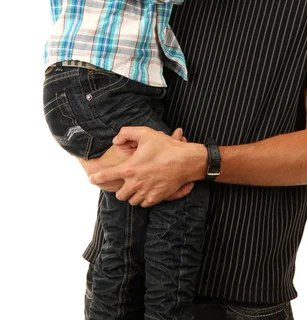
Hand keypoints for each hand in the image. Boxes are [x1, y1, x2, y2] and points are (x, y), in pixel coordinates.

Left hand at [89, 126, 205, 206]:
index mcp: (129, 169)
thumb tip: (116, 141)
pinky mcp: (156, 198)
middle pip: (119, 194)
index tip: (92, 179)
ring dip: (132, 194)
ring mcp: (146, 192)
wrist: (185, 161)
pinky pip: (143, 204)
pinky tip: (146, 190)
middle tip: (125, 181)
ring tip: (136, 186)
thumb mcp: (145, 133)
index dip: (97, 178)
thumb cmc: (166, 147)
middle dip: (120, 188)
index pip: (107, 176)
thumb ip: (127, 133)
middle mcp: (135, 183)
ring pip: (131, 201)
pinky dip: (143, 199)